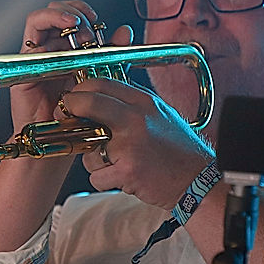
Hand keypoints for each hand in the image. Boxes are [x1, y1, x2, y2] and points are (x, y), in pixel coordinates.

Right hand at [10, 0, 128, 134]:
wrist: (60, 141)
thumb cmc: (77, 115)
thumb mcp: (101, 79)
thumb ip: (111, 55)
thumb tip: (124, 31)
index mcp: (67, 50)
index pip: (70, 16)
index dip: (82, 10)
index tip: (98, 20)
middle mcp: (50, 50)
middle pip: (54, 12)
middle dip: (73, 13)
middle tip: (89, 29)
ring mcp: (36, 57)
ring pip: (40, 19)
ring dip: (61, 18)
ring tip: (77, 30)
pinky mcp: (25, 67)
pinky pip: (30, 40)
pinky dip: (46, 29)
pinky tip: (62, 35)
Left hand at [64, 77, 214, 210]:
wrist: (198, 180)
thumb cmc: (178, 150)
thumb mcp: (159, 114)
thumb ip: (131, 104)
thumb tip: (97, 97)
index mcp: (143, 103)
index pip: (101, 83)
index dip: (79, 90)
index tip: (70, 99)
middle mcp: (136, 119)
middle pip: (88, 103)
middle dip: (69, 110)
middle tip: (65, 118)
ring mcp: (130, 145)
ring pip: (88, 148)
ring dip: (94, 160)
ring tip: (116, 163)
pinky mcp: (127, 170)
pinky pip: (95, 175)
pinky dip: (104, 180)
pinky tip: (122, 177)